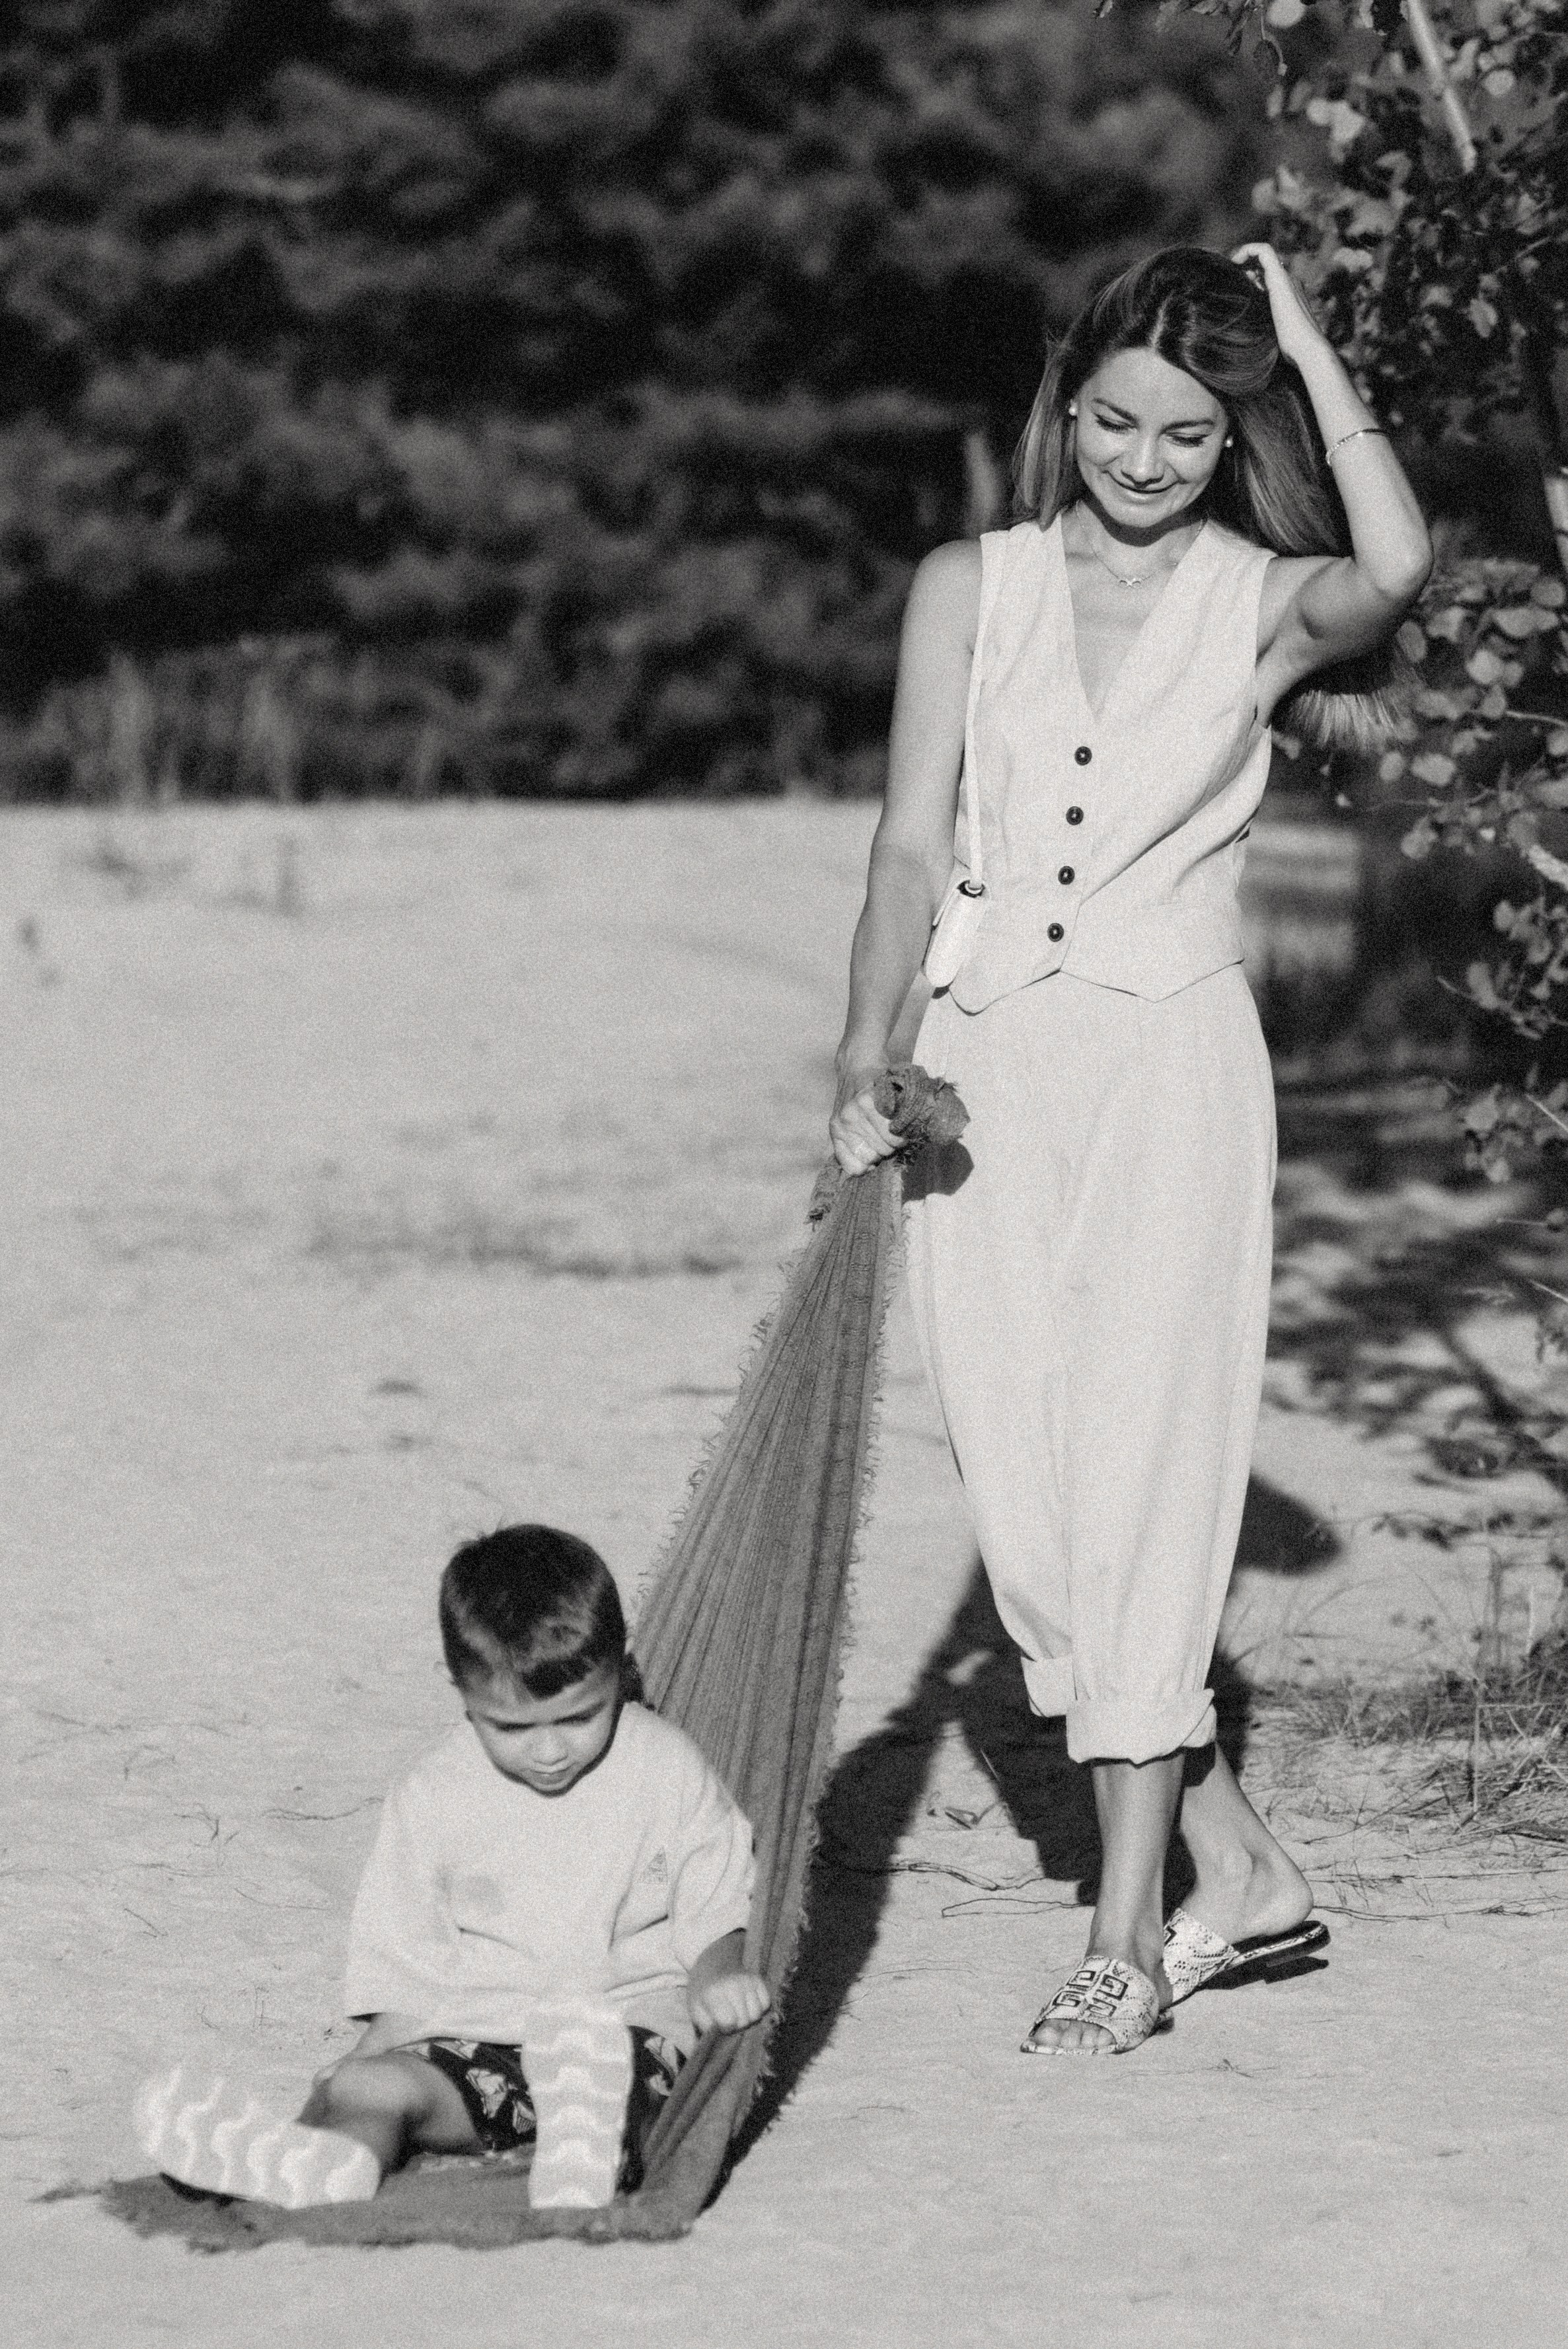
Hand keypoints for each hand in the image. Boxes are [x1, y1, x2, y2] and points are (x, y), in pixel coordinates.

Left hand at [688, 1968, 772, 2035]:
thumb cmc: (703, 1991)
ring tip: (737, 2010)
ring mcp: (747, 1980)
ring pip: (757, 2015)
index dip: (725, 2027)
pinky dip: (758, 2007)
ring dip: (748, 2017)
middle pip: (745, 2021)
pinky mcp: (758, 1979)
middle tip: (728, 2015)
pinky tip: (746, 2003)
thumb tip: (715, 2039)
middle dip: (737, 2024)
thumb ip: (705, 2027)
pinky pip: (766, 2004)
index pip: (729, 2023)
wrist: (713, 1963)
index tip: (719, 2021)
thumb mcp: (695, 2009)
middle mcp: (733, 1985)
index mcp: (713, 1993)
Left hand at [829, 1055, 899, 1176]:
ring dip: (899, 1138)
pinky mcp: (868, 1099)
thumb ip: (856, 1142)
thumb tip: (871, 1168)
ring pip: (888, 1143)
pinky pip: (892, 1128)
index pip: (855, 1168)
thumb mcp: (848, 1121)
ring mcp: (854, 1112)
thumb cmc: (858, 1095)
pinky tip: (900, 1117)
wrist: (857, 1061)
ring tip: (898, 1125)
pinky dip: (901, 1126)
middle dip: (889, 1149)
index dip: (870, 1165)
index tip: (877, 1154)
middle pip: (877, 1155)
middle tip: (892, 1135)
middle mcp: (843, 1124)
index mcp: (837, 1134)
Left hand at [1230, 241, 1328, 368]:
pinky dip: (1248, 250)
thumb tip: (1242, 331)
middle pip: (1264, 263)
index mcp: (1286, 295)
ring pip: (1263, 254)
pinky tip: (1234, 263)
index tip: (1233, 285)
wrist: (1307, 350)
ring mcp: (1285, 278)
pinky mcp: (1280, 278)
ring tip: (1228, 269)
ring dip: (1243, 256)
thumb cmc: (1291, 351)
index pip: (1266, 276)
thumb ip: (1261, 326)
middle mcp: (1288, 282)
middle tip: (1226, 276)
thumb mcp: (1270, 335)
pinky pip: (1264, 251)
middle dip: (1243, 265)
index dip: (1248, 274)